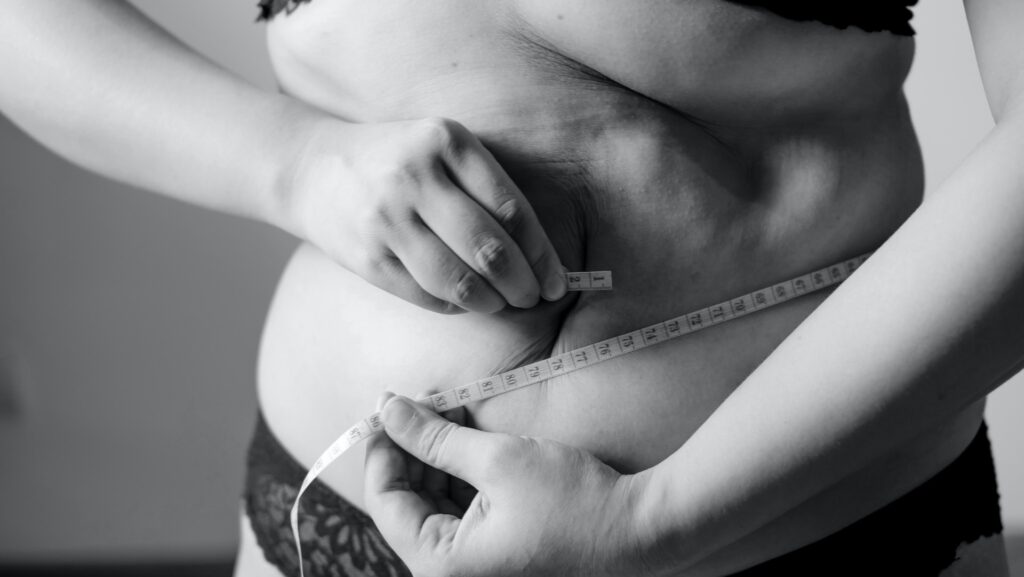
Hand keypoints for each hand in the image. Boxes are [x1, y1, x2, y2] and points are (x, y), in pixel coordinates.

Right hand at [279, 116, 566, 312]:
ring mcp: (386, 219)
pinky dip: (455, 305)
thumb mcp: (441, 148)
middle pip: (489, 248)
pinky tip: (466, 302)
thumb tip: (540, 256)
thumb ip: (486, 188)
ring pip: (458, 280)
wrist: (312, 169)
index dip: (541, 253)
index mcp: (445, 142)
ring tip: (503, 304)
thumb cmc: (397, 161)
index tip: (558, 279)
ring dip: (491, 302)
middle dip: (523, 284)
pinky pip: (426, 295)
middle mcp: (415, 177)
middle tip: (535, 298)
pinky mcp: (367, 257)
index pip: (511, 209)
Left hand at [364, 395, 651, 576]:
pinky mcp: (497, 562)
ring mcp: (476, 573)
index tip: (387, 407)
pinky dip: (460, 478)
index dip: (383, 448)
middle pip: (409, 505)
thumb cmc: (574, 502)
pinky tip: (469, 439)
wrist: (642, 533)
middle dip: (413, 450)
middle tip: (422, 402)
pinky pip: (461, 517)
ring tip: (449, 413)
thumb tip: (387, 410)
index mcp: (442, 566)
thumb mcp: (498, 460)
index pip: (386, 501)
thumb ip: (435, 437)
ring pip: (434, 508)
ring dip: (437, 460)